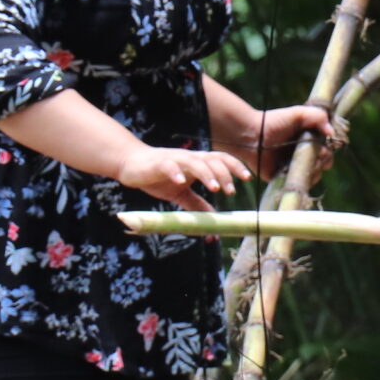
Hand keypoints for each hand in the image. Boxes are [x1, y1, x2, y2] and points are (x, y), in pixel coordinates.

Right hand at [117, 146, 252, 211]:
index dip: (235, 167)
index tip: (247, 178)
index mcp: (197, 163)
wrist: (131, 164)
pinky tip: (181, 181)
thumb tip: (213, 221)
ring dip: (206, 173)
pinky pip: (169, 166)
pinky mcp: (158, 164)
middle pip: (212, 160)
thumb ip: (197, 204)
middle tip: (231, 191)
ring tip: (215, 187)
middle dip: (224, 174)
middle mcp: (189, 158)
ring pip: (194, 162)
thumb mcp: (181, 193)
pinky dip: (176, 172)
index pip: (221, 160)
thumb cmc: (159, 176)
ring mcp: (174, 160)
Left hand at [244, 105, 334, 177]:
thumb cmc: (273, 122)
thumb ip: (318, 117)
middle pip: (322, 165)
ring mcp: (292, 168)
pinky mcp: (282, 178)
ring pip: (312, 176)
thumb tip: (332, 133)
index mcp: (307, 142)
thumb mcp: (297, 113)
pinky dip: (300, 180)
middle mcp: (301, 155)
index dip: (328, 152)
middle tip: (318, 157)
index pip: (326, 151)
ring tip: (306, 163)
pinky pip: (296, 184)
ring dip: (314, 172)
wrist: (251, 135)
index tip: (325, 150)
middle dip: (323, 162)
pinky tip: (297, 173)